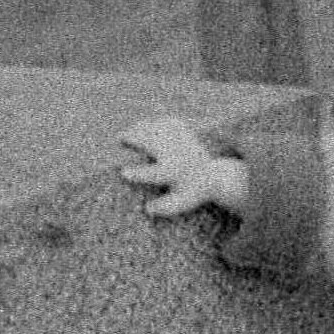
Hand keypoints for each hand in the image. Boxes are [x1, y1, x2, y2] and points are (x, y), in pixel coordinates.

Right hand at [119, 116, 248, 218]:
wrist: (214, 177)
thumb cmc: (192, 193)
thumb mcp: (180, 203)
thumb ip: (164, 208)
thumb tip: (147, 210)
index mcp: (175, 173)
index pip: (153, 175)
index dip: (137, 174)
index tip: (123, 172)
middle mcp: (178, 156)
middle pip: (153, 144)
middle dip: (135, 139)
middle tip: (119, 138)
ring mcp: (184, 142)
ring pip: (160, 130)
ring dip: (142, 129)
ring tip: (128, 132)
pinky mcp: (187, 134)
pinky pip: (170, 123)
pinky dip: (157, 123)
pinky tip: (146, 126)